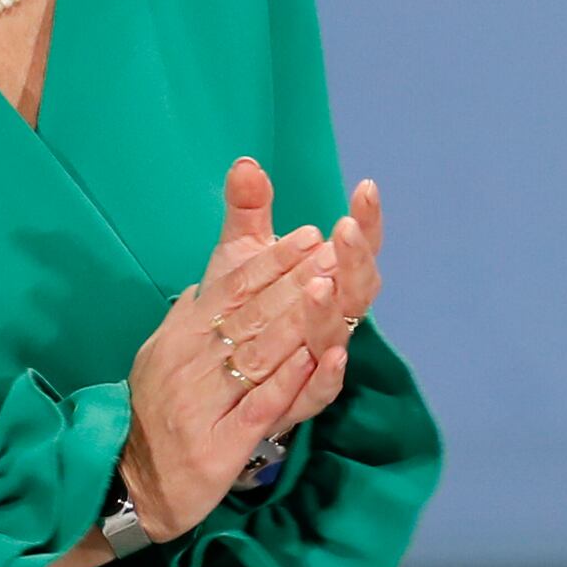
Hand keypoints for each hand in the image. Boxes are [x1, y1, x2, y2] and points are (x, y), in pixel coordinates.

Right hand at [100, 161, 342, 557]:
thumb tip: (208, 283)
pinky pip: (257, 407)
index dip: (270, 261)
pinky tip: (315, 359)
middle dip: (294, 280)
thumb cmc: (155, 415)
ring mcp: (202, 403)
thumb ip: (189, 319)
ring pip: (258, 354)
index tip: (308, 235)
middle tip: (335, 251)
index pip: (230, 291)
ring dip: (298, 319)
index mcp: (180, 338)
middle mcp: (189, 363)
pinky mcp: (217, 445)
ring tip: (332, 288)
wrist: (129, 484)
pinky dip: (287, 382)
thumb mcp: (164, 355)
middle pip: (250, 315)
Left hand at [243, 176, 391, 455]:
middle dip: (356, 258)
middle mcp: (329, 324)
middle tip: (346, 228)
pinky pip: (321, 391)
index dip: (366, 221)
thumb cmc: (232, 321)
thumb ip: (248, 215)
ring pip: (338, 336)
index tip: (365, 188)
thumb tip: (245, 163)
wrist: (200, 393)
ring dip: (334, 311)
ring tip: (323, 283)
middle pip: (358, 290)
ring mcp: (316, 363)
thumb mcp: (237, 262)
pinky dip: (330, 374)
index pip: (355, 250)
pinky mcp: (294, 403)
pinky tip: (333, 354)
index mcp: (323, 286)